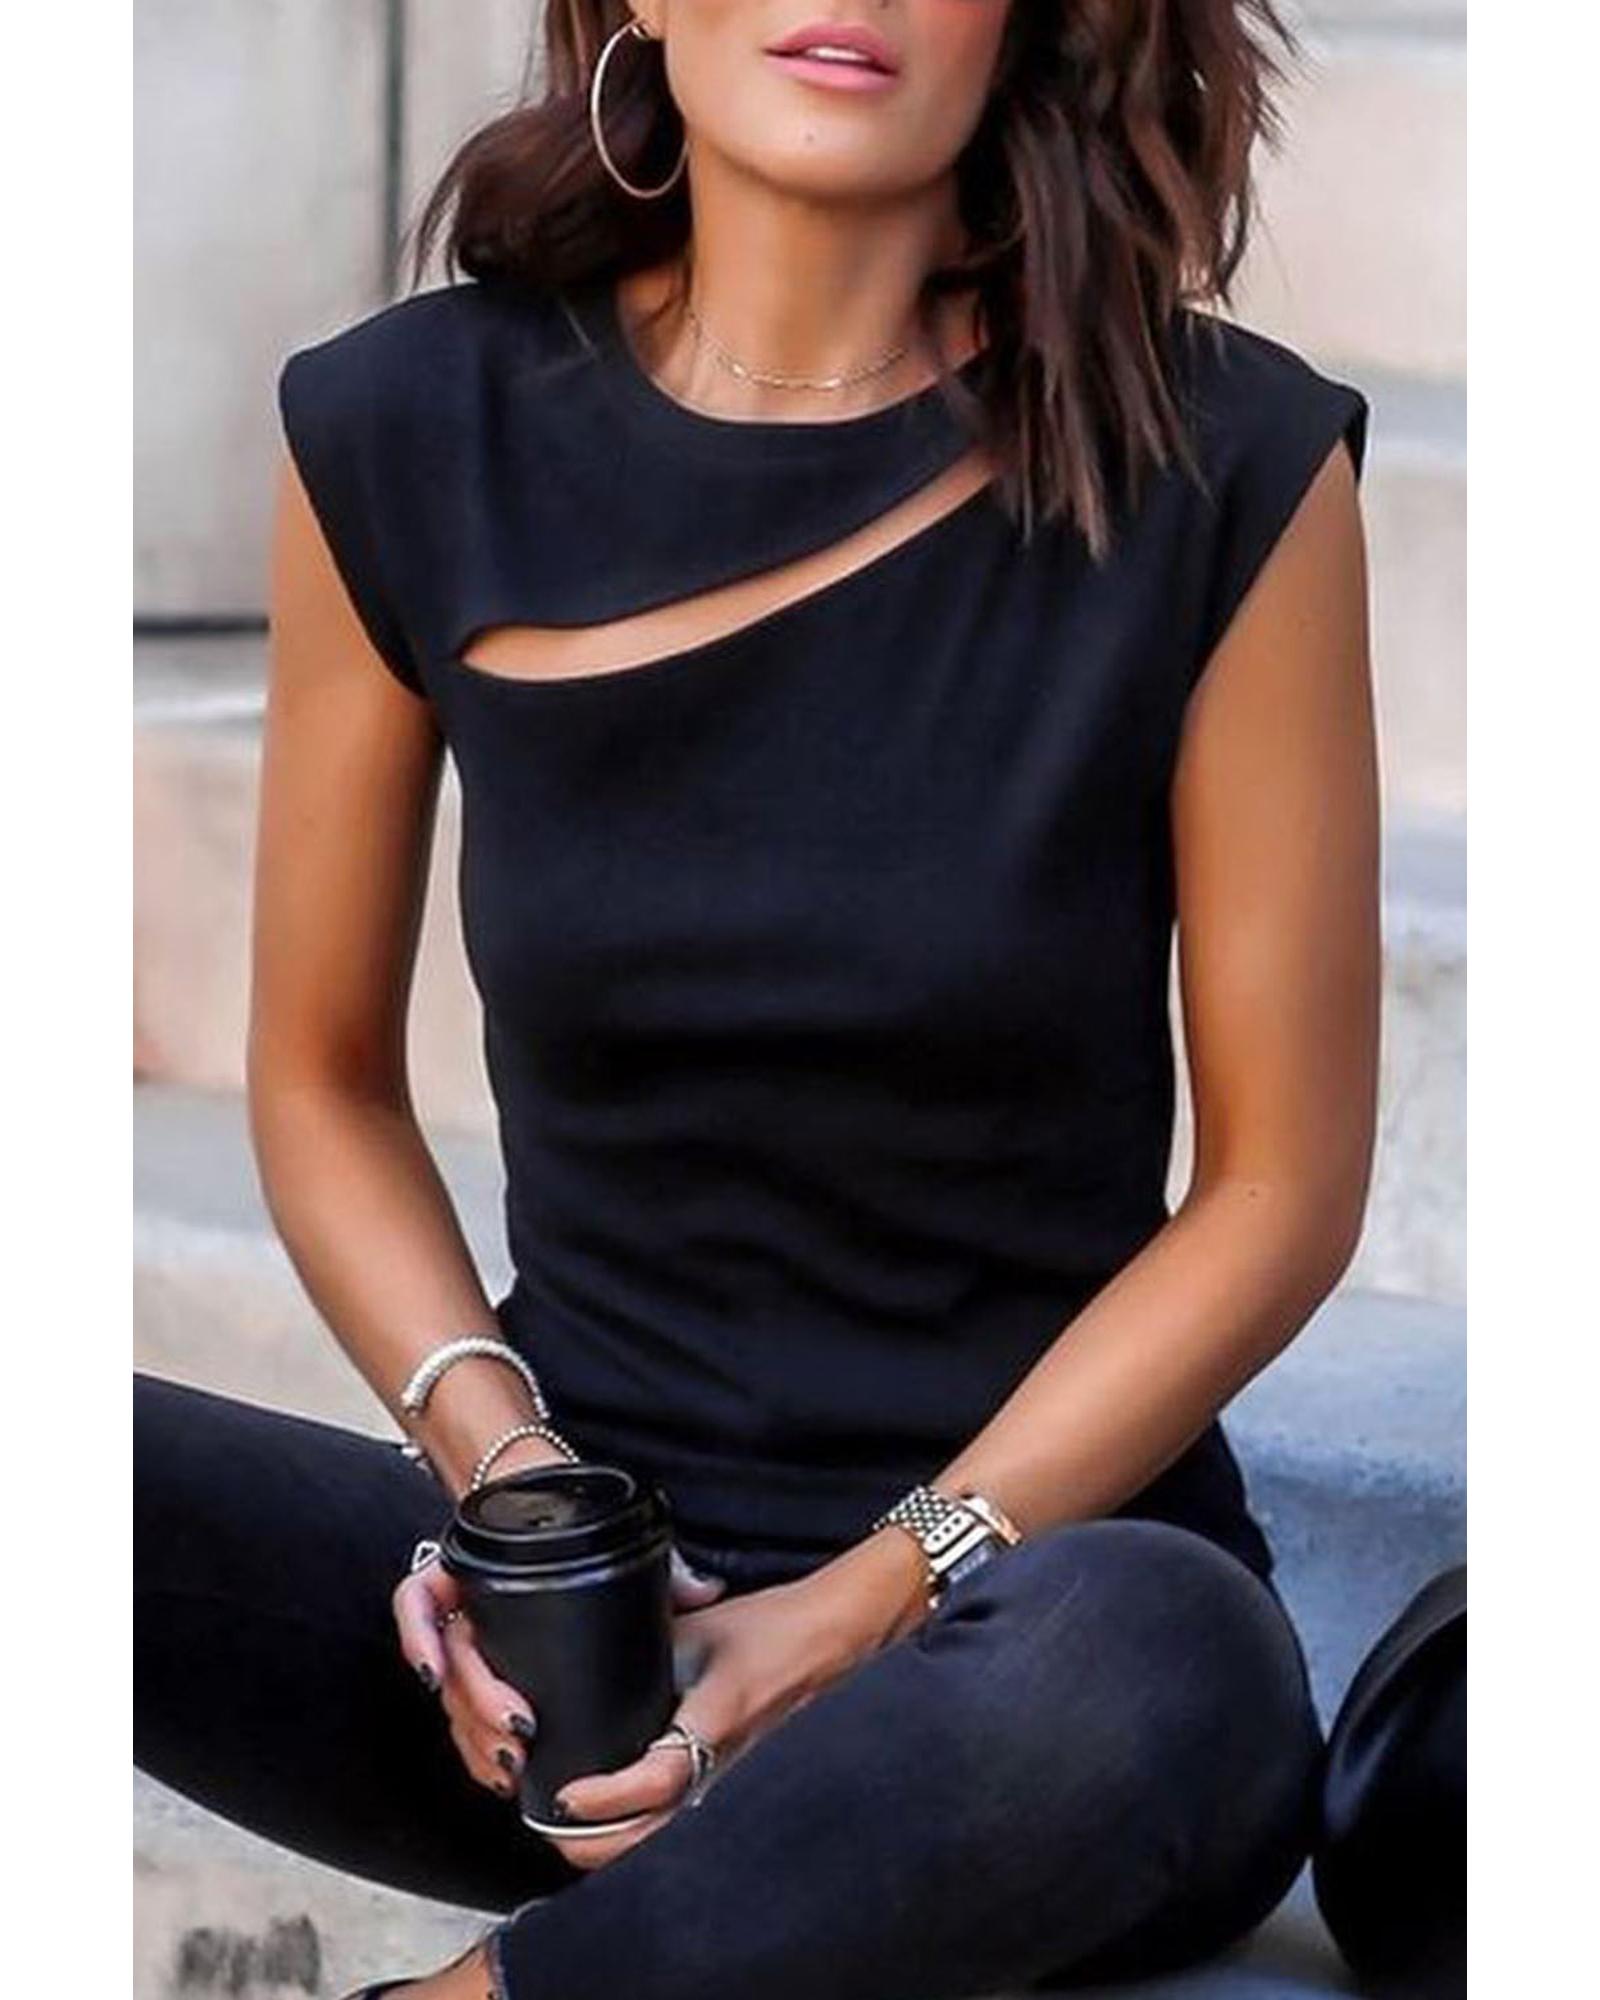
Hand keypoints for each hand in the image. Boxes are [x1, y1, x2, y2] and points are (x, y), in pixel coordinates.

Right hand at [392, 1539, 728, 1804]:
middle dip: (476, 1712)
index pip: (417, 1598)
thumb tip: (704, 1591)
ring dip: (473, 1737)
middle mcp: (457, 1603)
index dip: (419, 1639)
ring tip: (510, 1769)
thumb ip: (658, 1563)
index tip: (436, 1676)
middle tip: (516, 1744)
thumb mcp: (615, 1539)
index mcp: (470, 1566)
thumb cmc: (578, 1525)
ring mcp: (465, 1638)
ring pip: (450, 1699)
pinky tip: (495, 1769)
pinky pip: (462, 1712)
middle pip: (445, 1666)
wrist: (555, 1510)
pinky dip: (473, 1741)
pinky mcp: (481, 1668)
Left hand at [540, 1531, 928, 1873]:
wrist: (826, 1638)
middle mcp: (721, 1764)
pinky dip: (638, 1828)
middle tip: (549, 1828)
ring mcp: (727, 1779)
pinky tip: (610, 1819)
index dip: (609, 1798)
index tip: (567, 1796)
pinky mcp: (727, 1779)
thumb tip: (588, 1657)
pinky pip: (676, 1820)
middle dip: (596, 1845)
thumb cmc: (769, 1628)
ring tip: (567, 1830)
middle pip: (655, 1838)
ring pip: (663, 1837)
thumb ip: (644, 1649)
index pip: (659, 1779)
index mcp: (717, 1720)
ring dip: (614, 1843)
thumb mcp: (697, 1627)